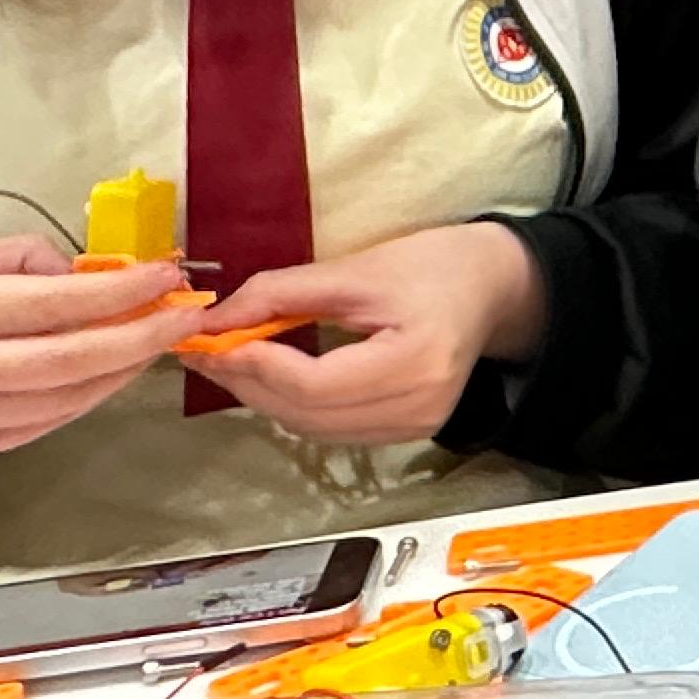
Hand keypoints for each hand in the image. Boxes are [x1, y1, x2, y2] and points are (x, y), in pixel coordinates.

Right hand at [0, 236, 204, 462]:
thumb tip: (69, 269)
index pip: (53, 304)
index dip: (121, 293)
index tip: (167, 277)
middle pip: (68, 360)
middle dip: (139, 338)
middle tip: (187, 317)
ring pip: (58, 401)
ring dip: (117, 373)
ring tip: (157, 343)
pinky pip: (30, 430)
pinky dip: (78, 405)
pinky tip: (105, 383)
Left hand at [185, 222, 549, 445]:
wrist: (491, 286)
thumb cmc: (433, 266)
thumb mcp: (358, 268)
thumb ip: (283, 293)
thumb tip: (214, 319)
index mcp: (415, 360)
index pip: (316, 383)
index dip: (257, 366)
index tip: (212, 339)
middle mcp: (418, 408)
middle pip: (307, 414)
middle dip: (248, 383)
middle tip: (207, 349)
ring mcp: (414, 427)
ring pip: (312, 429)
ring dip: (265, 398)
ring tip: (234, 360)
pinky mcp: (406, 433)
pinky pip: (331, 430)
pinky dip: (294, 406)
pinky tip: (275, 376)